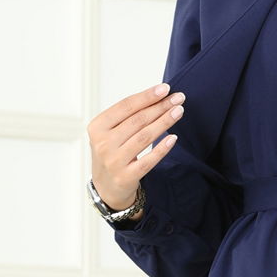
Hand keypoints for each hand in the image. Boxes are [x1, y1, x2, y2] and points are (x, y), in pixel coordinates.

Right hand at [86, 82, 184, 209]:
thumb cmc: (112, 153)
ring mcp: (114, 161)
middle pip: (138, 120)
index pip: (126, 106)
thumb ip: (128, 116)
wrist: (105, 187)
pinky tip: (173, 137)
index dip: (147, 96)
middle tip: (178, 98)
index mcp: (97, 127)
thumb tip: (158, 96)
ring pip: (144, 137)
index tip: (165, 88)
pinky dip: (162, 148)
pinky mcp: (126, 177)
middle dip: (160, 107)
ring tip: (179, 111)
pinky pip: (148, 160)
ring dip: (164, 122)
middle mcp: (103, 144)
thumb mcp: (110, 132)